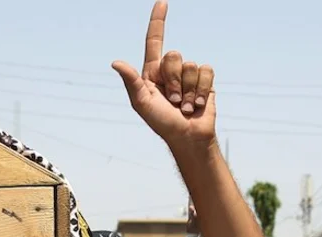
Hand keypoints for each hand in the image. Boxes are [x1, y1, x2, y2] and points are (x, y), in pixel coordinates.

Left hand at [112, 2, 216, 146]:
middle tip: (172, 100)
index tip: (162, 3)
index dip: (158, 21)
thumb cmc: (162, 123)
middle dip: (173, 79)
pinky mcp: (205, 81)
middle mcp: (171, 71)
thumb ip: (131, 82)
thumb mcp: (142, 104)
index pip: (154, 41)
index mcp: (152, 73)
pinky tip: (198, 104)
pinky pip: (206, 71)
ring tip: (185, 106)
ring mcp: (189, 75)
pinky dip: (202, 89)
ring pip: (191, 65)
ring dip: (188, 90)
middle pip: (174, 55)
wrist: (188, 137)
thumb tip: (115, 62)